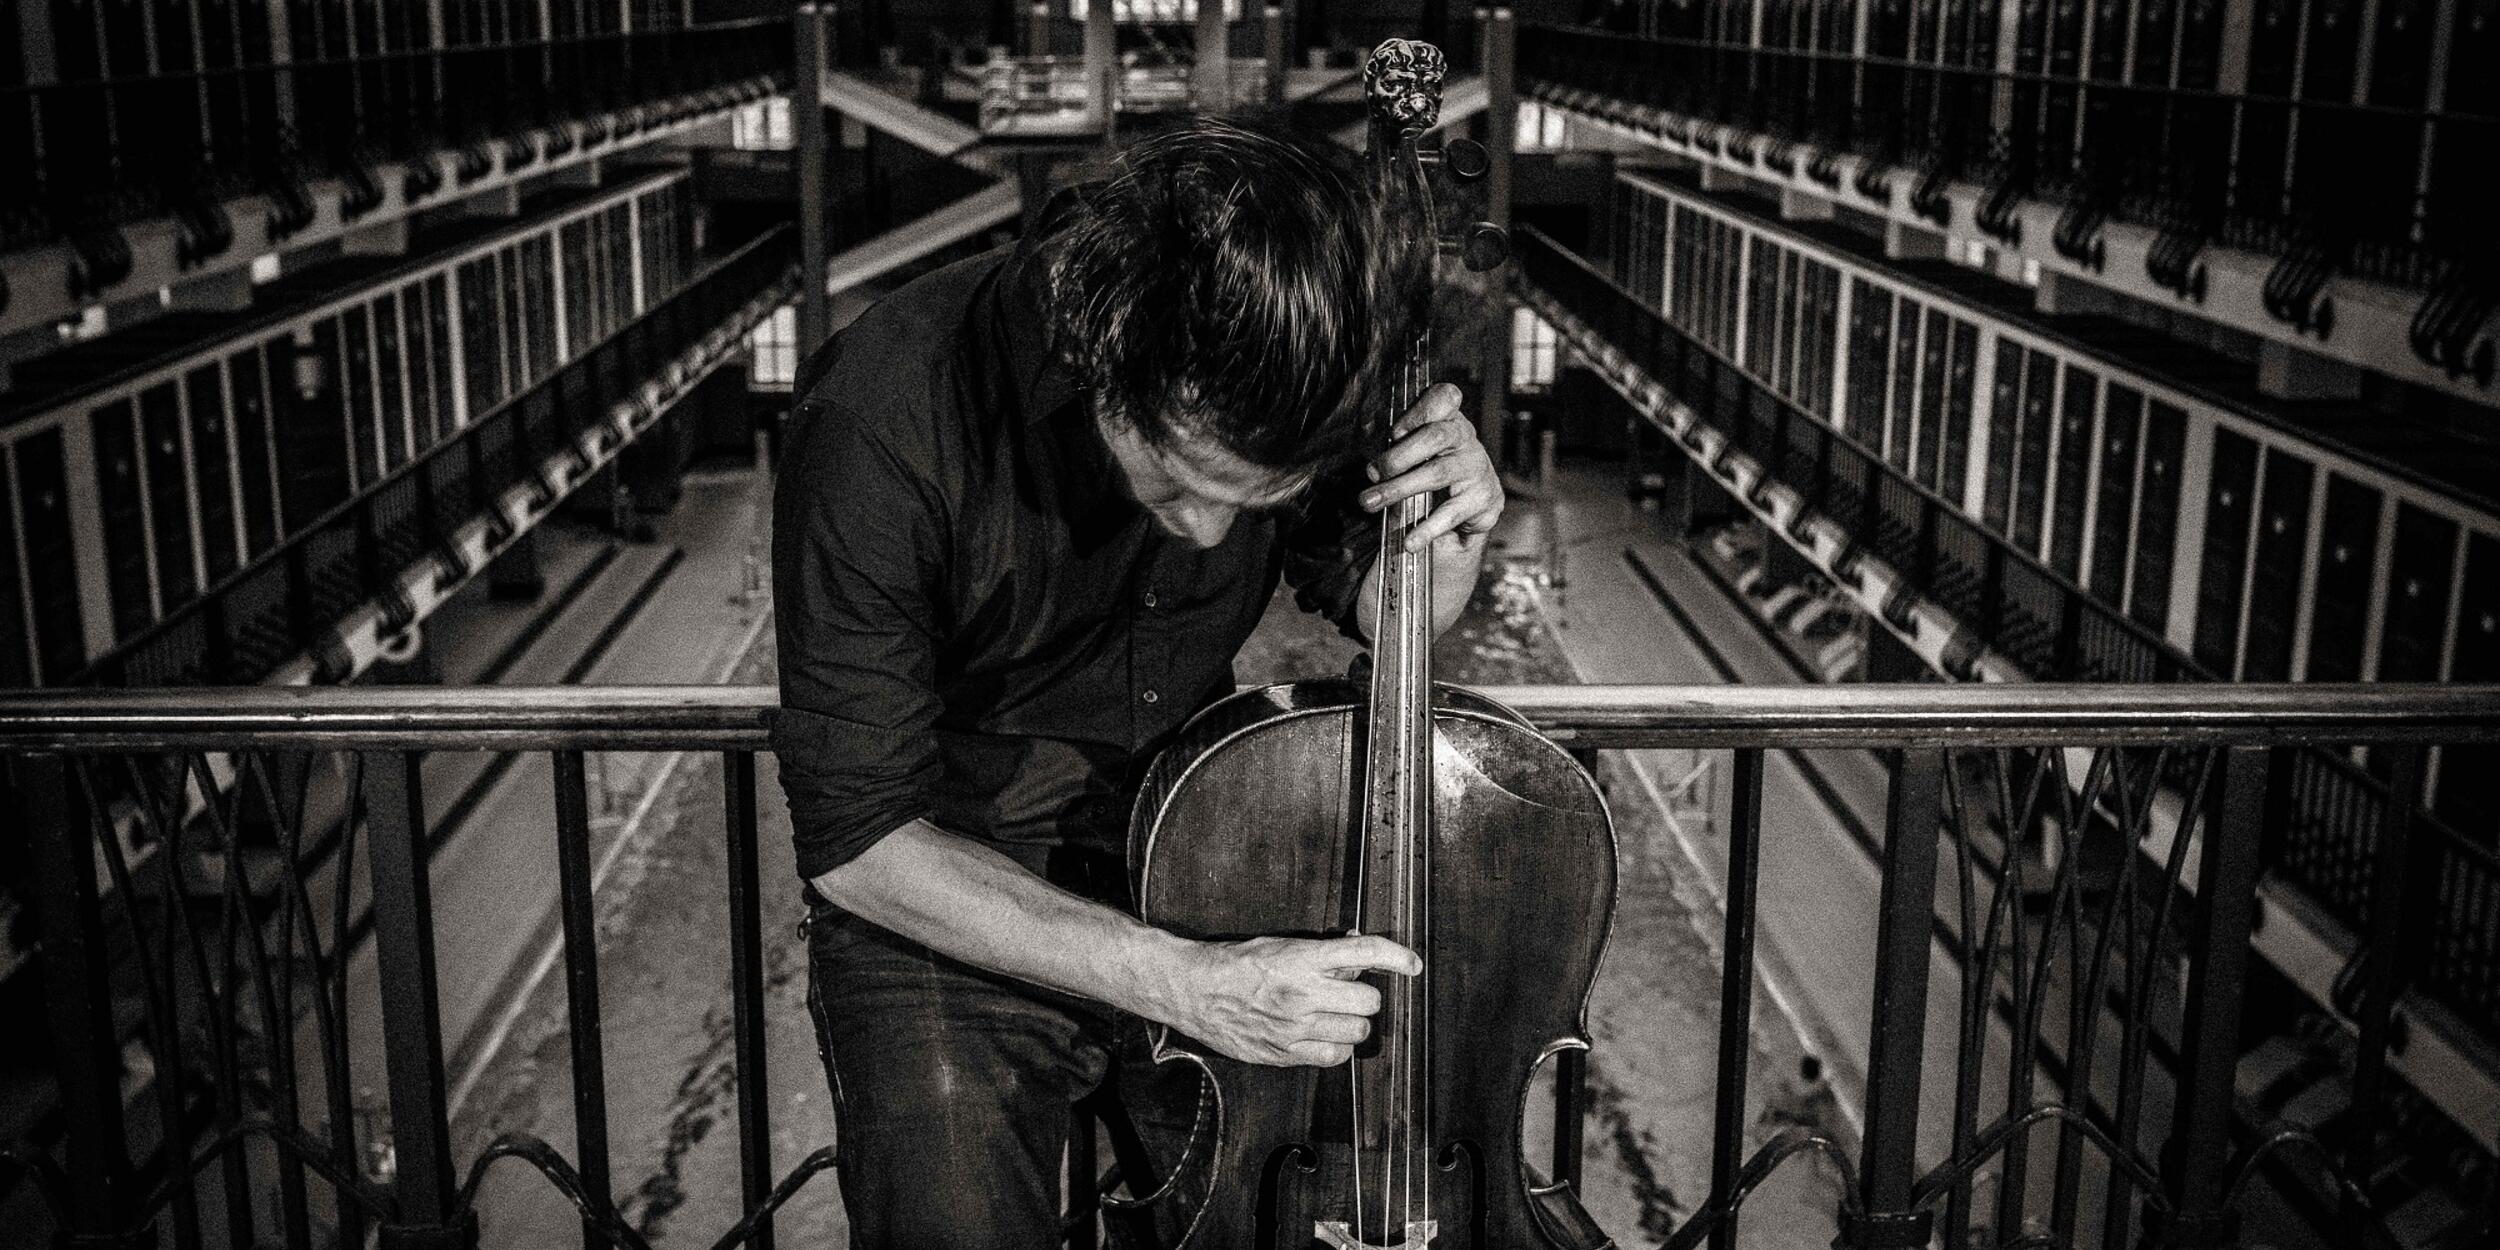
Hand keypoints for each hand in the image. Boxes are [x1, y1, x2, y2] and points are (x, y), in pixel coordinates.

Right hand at [1152, 934, 1420, 1066]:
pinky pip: (1336, 1058)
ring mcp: (1295, 1027)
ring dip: (1352, 1022)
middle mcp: (1303, 993)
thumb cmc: (1234, 963)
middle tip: (1345, 992)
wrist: (1194, 989)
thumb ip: (1320, 952)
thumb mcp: (1280, 944)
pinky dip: (1337, 1048)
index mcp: (1302, 959)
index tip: (1412, 964)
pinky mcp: (1285, 1053)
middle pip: (1369, 1000)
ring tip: (1333, 1015)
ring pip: (1358, 1032)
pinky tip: (1322, 1037)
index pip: (1365, 952)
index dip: (1396, 956)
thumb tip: (1356, 951)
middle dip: (1363, 995)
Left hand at [1359, 383, 1503, 554]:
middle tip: (1372, 473)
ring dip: (1399, 489)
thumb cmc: (1431, 474)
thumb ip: (1397, 453)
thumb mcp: (1415, 456)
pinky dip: (1427, 528)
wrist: (1465, 512)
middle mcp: (1466, 439)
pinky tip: (1409, 541)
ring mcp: (1478, 468)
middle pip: (1435, 436)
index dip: (1419, 411)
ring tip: (1372, 502)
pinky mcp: (1485, 500)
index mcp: (1449, 420)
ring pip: (1438, 473)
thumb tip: (1374, 472)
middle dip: (1398, 455)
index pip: (1445, 398)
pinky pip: (1451, 513)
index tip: (1395, 432)